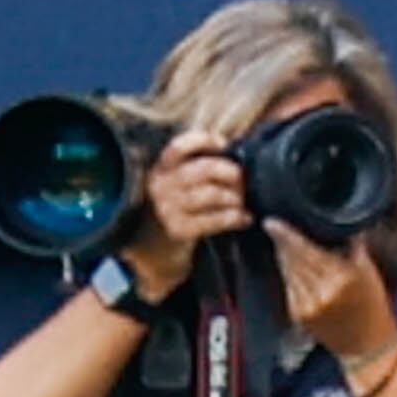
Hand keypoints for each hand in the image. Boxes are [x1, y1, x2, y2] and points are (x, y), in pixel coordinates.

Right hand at [125, 129, 242, 303]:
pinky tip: (244, 218)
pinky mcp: (179, 230)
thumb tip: (232, 153)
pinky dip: (235, 217)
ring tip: (242, 201)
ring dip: (234, 196)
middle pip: (203, 169)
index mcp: (159, 170)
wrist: (152, 256)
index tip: (224, 144)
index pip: (178, 147)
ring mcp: (168, 209)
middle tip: (242, 179)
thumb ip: (193, 170)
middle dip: (229, 172)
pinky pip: (214, 219)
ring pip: (211, 194)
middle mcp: (160, 187)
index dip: (203, 141)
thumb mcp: (174, 188)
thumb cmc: (172, 215)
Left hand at [269, 221, 396, 364]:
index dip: (286, 235)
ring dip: (283, 256)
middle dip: (282, 242)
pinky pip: (288, 286)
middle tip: (275, 227)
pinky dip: (288, 273)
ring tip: (282, 243)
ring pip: (287, 272)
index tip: (272, 223)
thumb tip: (340, 224)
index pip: (306, 250)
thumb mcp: (370, 272)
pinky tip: (290, 265)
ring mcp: (307, 306)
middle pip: (293, 259)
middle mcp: (321, 292)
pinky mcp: (298, 315)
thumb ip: (354, 246)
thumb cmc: (374, 308)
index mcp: (341, 278)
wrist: (368, 346)